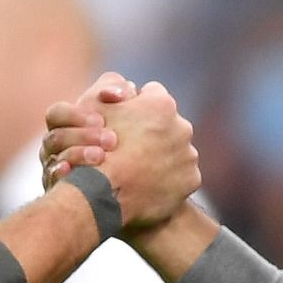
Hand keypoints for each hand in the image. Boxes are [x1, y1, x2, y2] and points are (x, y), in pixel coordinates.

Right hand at [41, 72, 134, 188]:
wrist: (127, 183)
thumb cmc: (122, 139)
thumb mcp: (121, 111)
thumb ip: (118, 93)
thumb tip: (115, 93)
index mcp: (65, 127)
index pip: (56, 114)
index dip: (75, 114)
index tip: (101, 119)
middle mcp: (55, 149)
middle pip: (55, 138)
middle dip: (82, 136)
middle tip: (111, 140)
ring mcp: (55, 170)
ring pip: (53, 160)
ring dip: (77, 154)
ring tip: (101, 156)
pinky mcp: (60, 192)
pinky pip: (53, 183)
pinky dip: (61, 176)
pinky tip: (73, 172)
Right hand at [92, 81, 199, 228]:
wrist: (101, 195)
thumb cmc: (93, 147)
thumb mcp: (92, 105)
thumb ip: (112, 87)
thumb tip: (130, 89)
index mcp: (161, 104)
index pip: (152, 94)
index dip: (135, 107)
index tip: (123, 121)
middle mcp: (182, 127)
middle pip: (168, 124)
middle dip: (152, 132)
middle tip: (129, 149)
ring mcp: (189, 156)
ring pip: (176, 151)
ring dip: (161, 157)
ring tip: (137, 170)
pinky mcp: (191, 181)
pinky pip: (180, 177)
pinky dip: (167, 181)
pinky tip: (147, 186)